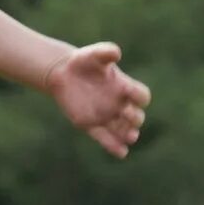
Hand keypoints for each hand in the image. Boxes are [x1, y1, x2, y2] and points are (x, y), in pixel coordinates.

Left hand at [48, 42, 151, 158]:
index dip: (139, 96)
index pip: (141, 96)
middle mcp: (119, 104)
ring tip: (130, 137)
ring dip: (128, 135)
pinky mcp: (92, 125)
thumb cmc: (82, 62)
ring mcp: (107, 116)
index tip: (130, 93)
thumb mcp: (93, 54)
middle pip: (136, 117)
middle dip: (135, 118)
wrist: (62, 74)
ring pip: (123, 130)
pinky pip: (106, 139)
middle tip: (127, 114)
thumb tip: (116, 53)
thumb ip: (105, 52)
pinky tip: (122, 153)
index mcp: (123, 88)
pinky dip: (114, 146)